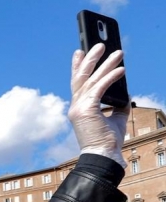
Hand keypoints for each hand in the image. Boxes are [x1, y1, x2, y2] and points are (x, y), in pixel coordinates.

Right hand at [69, 43, 128, 166]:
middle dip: (90, 59)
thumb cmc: (108, 142)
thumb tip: (126, 92)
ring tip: (118, 53)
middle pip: (81, 77)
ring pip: (91, 80)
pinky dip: (110, 78)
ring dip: (105, 64)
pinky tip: (121, 70)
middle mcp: (75, 106)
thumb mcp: (115, 119)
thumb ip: (118, 105)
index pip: (77, 83)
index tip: (80, 52)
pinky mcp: (86, 110)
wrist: (103, 157)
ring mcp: (78, 108)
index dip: (77, 67)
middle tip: (99, 44)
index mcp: (79, 108)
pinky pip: (100, 89)